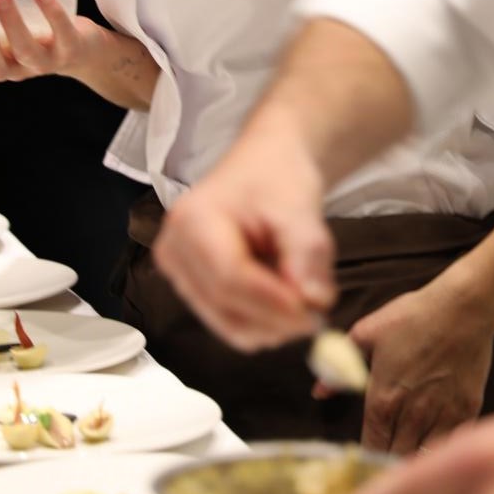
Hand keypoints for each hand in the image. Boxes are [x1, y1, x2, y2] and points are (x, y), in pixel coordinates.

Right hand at [154, 130, 336, 350]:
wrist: (263, 169)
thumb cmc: (277, 179)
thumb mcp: (300, 208)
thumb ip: (308, 254)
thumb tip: (313, 302)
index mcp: (192, 221)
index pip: (229, 278)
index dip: (272, 303)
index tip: (314, 314)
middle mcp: (174, 251)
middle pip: (224, 306)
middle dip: (277, 319)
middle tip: (320, 315)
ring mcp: (178, 275)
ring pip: (228, 323)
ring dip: (273, 324)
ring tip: (304, 296)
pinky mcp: (191, 290)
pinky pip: (229, 322)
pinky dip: (263, 321)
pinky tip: (284, 297)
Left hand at [333, 278, 493, 454]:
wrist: (464, 308)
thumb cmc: (414, 316)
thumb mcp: (366, 333)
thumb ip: (340, 364)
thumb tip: (319, 390)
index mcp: (382, 400)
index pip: (370, 449)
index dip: (366, 461)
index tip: (365, 464)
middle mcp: (411, 415)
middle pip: (396, 458)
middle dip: (389, 466)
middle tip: (386, 468)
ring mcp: (442, 415)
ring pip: (424, 456)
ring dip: (415, 461)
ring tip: (410, 464)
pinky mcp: (467, 411)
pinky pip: (451, 444)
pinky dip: (442, 451)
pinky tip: (437, 451)